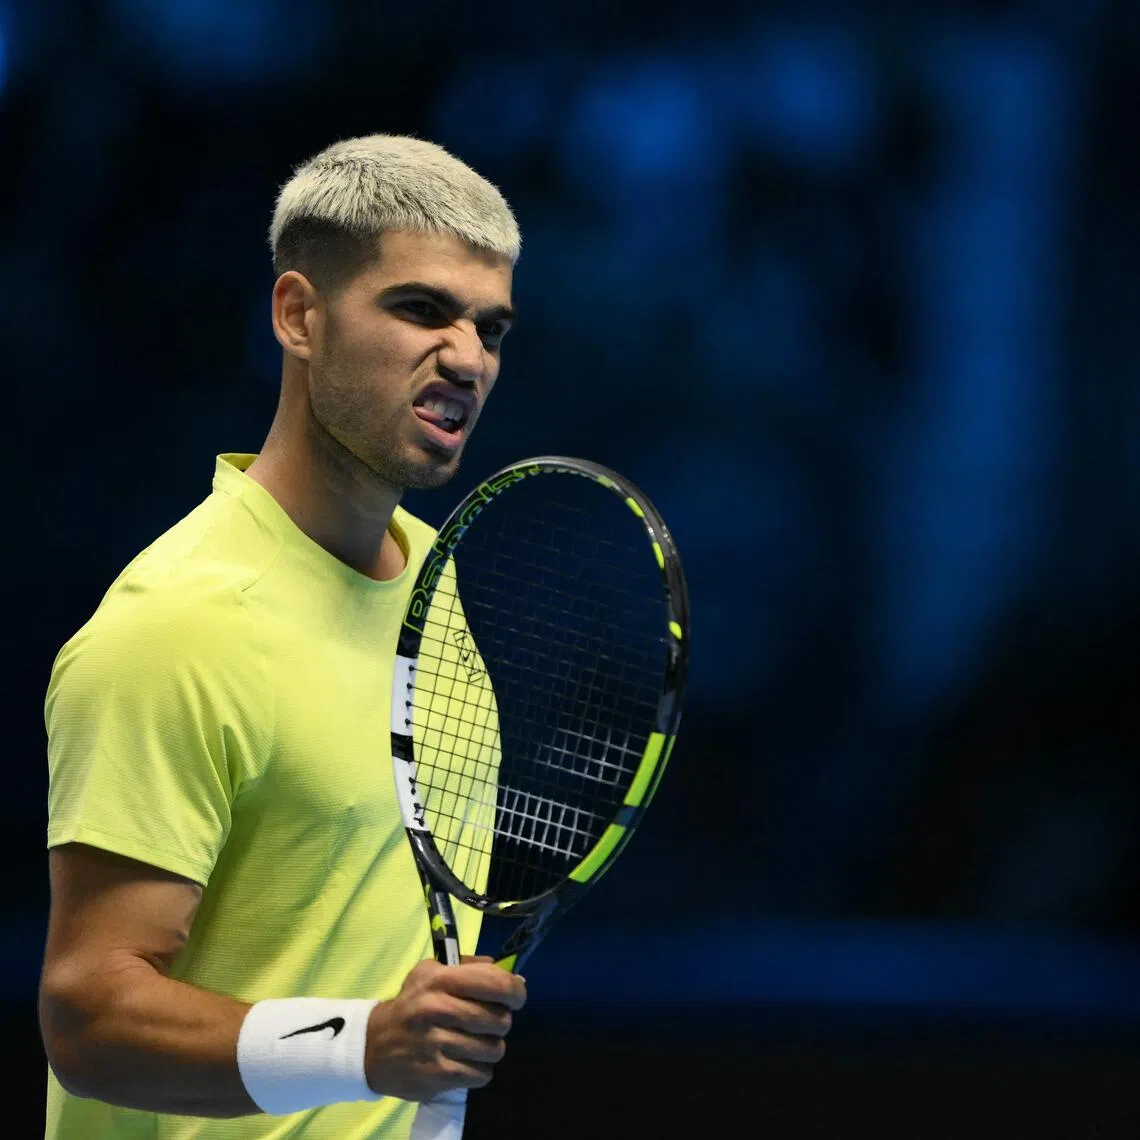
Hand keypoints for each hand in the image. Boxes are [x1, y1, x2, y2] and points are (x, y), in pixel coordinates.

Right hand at [364, 959, 526, 1100]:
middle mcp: (439, 1009)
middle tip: (487, 1022)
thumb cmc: (410, 1005)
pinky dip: (480, 1069)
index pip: (496, 983)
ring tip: (475, 1043)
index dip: (515, 991)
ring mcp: (438, 1044)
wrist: (372, 1046)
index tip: (516, 997)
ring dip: (490, 1047)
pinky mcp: (438, 1074)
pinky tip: (466, 1061)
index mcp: (440, 980)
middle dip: (500, 1021)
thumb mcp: (430, 973)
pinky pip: (482, 1073)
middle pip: (500, 1019)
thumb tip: (512, 975)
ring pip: (494, 1048)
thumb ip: (470, 968)